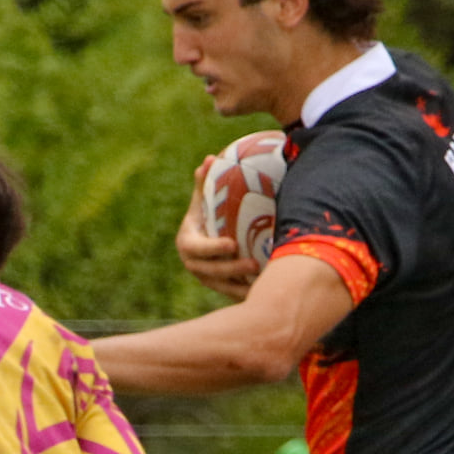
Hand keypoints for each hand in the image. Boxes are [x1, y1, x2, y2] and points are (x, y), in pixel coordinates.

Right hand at [176, 158, 260, 300]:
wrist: (207, 240)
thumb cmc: (208, 215)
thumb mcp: (205, 200)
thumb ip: (205, 183)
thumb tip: (210, 159)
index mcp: (187, 242)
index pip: (197, 249)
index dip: (213, 248)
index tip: (232, 244)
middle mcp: (193, 264)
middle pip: (210, 271)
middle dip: (231, 270)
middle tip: (252, 263)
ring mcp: (205, 279)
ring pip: (222, 286)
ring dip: (240, 285)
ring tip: (261, 278)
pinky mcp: (218, 288)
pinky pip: (232, 294)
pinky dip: (247, 293)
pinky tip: (265, 289)